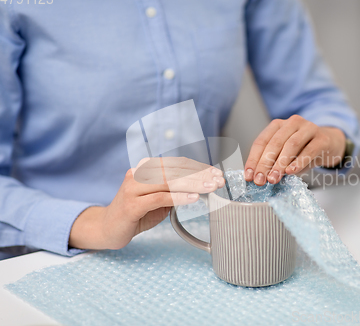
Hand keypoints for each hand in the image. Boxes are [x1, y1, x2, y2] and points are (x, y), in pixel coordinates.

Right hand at [69, 157, 224, 249]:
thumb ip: (176, 191)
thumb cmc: (136, 213)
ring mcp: (133, 187)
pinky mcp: (131, 204)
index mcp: (146, 169)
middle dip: (200, 175)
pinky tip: (192, 199)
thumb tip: (202, 187)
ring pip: (168, 181)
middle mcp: (138, 173)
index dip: (198, 168)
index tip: (216, 174)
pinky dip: (178, 197)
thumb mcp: (160, 200)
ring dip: (193, 184)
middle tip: (218, 180)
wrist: (108, 228)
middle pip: (175, 170)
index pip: (177, 164)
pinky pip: (159, 197)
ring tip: (211, 188)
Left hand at [244, 115, 345, 185]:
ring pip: (291, 145)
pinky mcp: (322, 138)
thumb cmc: (303, 150)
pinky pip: (309, 150)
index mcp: (277, 125)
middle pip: (274, 143)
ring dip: (280, 164)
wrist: (329, 144)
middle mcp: (292, 123)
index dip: (253, 159)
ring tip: (273, 178)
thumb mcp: (285, 155)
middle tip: (260, 180)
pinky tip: (291, 172)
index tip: (249, 176)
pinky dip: (299, 162)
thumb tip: (259, 177)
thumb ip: (273, 163)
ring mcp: (308, 128)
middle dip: (265, 163)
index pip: (261, 141)